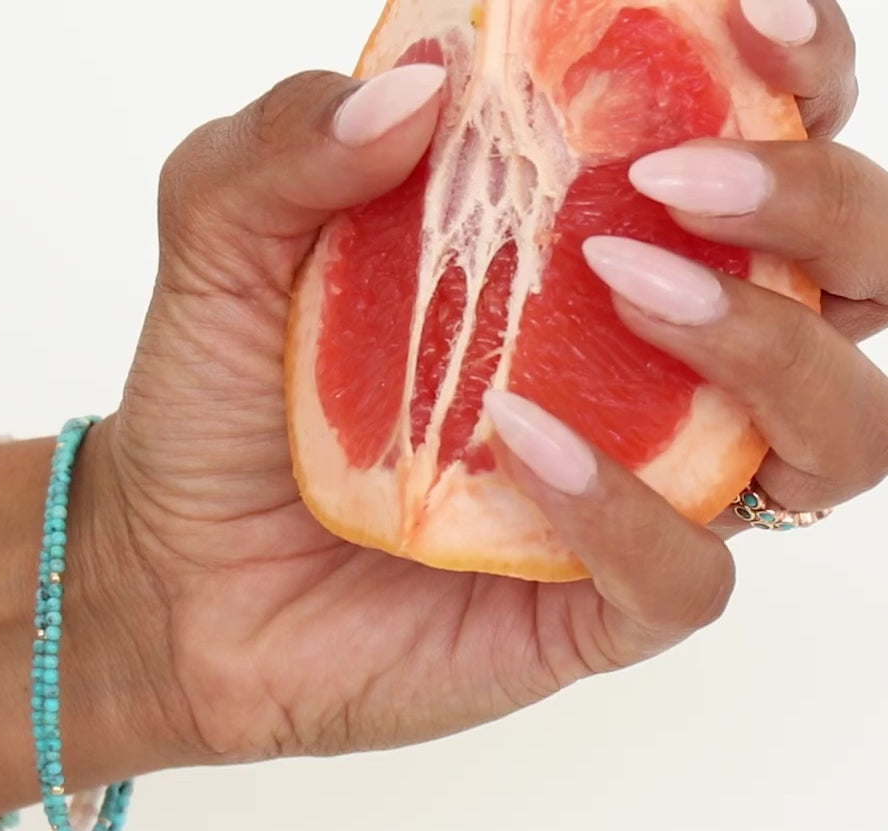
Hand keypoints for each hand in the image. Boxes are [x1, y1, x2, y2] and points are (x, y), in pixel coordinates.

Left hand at [95, 0, 880, 764]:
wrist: (172, 579)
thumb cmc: (218, 413)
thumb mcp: (221, 247)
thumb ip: (292, 142)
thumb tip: (424, 79)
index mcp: (593, 257)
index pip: (763, 154)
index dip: (798, 76)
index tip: (752, 16)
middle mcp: (649, 374)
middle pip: (853, 281)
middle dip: (817, 202)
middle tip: (678, 181)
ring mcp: (641, 496)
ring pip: (835, 434)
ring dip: (772, 348)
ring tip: (629, 287)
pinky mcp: (600, 609)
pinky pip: (689, 573)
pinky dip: (629, 507)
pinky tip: (522, 442)